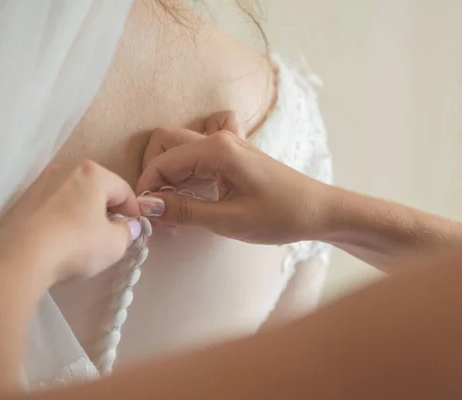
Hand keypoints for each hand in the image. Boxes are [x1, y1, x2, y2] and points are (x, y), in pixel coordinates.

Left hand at [0, 160, 141, 282]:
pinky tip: (60, 239)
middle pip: (96, 188)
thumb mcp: (114, 245)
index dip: (134, 210)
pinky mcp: (21, 199)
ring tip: (84, 237)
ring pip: (72, 195)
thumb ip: (127, 232)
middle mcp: (65, 169)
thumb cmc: (76, 244)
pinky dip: (61, 217)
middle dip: (107, 208)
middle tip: (111, 233)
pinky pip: (52, 206)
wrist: (18, 255)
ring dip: (83, 212)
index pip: (123, 189)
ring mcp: (40, 182)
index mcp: (92, 173)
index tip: (134, 228)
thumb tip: (127, 226)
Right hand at [136, 111, 331, 244]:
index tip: (144, 213)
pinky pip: (197, 152)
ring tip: (173, 207)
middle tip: (157, 208)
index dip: (147, 186)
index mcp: (217, 149)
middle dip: (153, 174)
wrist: (319, 211)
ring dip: (168, 173)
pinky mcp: (232, 154)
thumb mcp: (229, 220)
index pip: (163, 160)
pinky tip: (191, 190)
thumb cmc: (282, 215)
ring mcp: (226, 143)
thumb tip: (147, 205)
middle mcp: (219, 139)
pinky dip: (185, 169)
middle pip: (165, 142)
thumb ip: (185, 210)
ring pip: (178, 147)